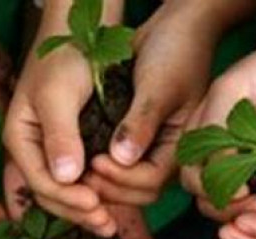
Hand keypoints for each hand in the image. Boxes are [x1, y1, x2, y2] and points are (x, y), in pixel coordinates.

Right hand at [2, 8, 115, 234]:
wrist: (82, 33)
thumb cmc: (66, 57)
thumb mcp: (59, 94)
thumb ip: (60, 136)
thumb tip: (65, 177)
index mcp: (19, 140)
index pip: (40, 183)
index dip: (67, 199)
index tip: (95, 205)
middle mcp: (32, 152)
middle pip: (50, 197)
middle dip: (77, 213)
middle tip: (107, 225)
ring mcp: (52, 154)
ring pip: (65, 195)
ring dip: (86, 212)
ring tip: (110, 225)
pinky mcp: (72, 152)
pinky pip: (79, 184)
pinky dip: (94, 197)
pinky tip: (113, 207)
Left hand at [85, 1, 222, 206]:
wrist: (174, 29)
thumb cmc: (176, 52)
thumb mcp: (159, 86)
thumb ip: (141, 123)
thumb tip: (121, 159)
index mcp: (181, 148)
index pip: (150, 182)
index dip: (122, 179)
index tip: (94, 162)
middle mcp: (165, 155)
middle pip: (137, 192)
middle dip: (108, 187)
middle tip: (77, 173)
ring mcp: (149, 150)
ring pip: (123, 185)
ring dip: (99, 182)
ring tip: (74, 170)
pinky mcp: (131, 141)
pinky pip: (114, 167)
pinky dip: (97, 169)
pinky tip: (77, 159)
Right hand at [181, 26, 255, 222]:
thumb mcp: (231, 91)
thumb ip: (215, 129)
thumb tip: (213, 175)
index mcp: (201, 138)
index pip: (193, 179)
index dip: (212, 191)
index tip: (244, 192)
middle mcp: (217, 155)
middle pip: (208, 198)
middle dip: (229, 208)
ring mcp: (244, 165)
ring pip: (232, 204)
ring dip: (247, 213)